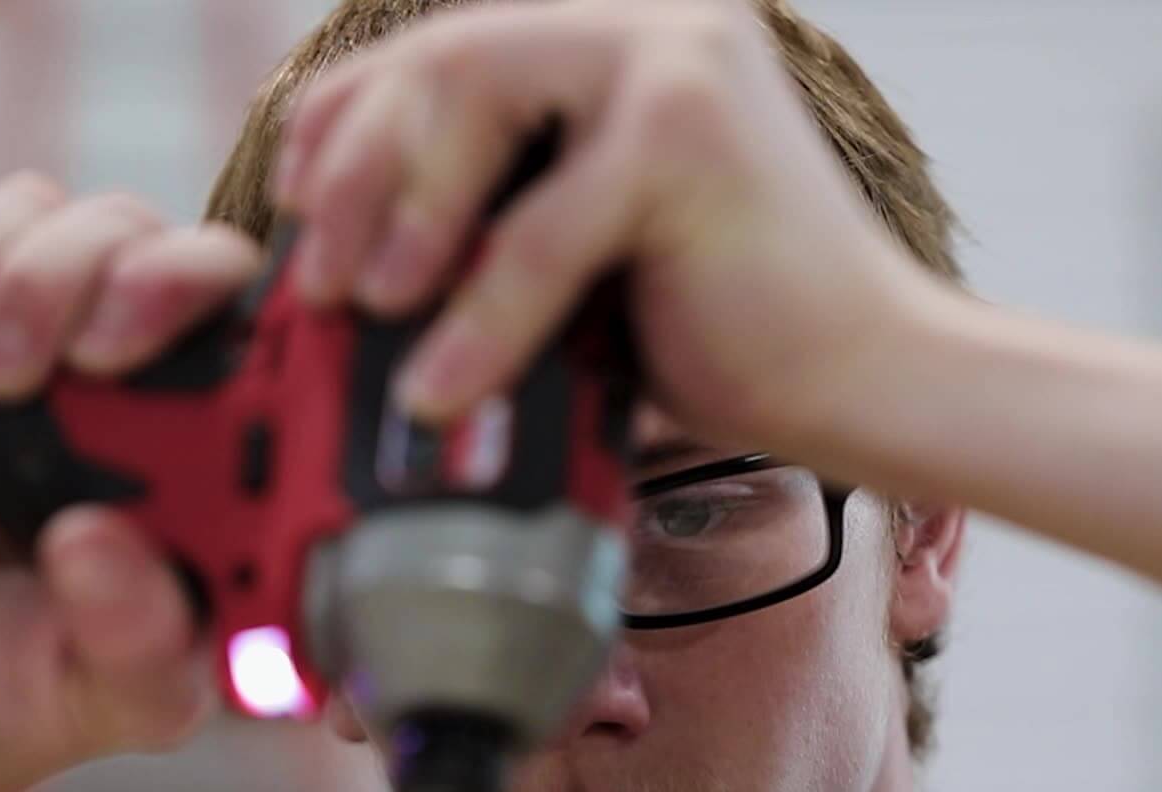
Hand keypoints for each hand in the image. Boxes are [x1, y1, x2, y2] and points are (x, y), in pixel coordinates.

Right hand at [0, 173, 261, 791]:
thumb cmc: (31, 686)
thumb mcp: (114, 693)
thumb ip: (140, 635)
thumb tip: (105, 543)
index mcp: (207, 442)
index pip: (241, 307)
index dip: (188, 288)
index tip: (115, 347)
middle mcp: (133, 374)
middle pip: (133, 233)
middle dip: (69, 277)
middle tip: (15, 373)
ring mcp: (28, 339)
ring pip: (34, 213)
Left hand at [273, 0, 941, 459]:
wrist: (871, 382)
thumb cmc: (732, 329)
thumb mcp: (586, 255)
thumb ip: (496, 221)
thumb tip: (350, 263)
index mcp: (625, 43)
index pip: (447, 46)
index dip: (347, 118)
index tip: (290, 207)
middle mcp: (654, 24)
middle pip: (445, 57)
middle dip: (353, 171)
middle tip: (317, 280)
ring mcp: (679, 63)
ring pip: (477, 101)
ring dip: (399, 212)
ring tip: (366, 308)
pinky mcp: (691, 138)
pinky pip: (540, 227)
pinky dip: (480, 316)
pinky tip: (444, 385)